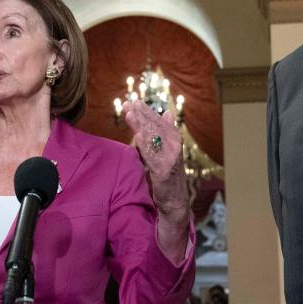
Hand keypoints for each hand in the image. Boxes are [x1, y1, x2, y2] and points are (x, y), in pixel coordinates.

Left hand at [122, 100, 189, 260]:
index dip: (146, 111)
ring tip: (129, 114)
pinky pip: (153, 156)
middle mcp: (174, 147)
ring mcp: (170, 159)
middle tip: (128, 103)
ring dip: (141, 125)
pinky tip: (136, 137)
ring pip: (154, 138)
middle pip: (155, 127)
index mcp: (173, 140)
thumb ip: (164, 133)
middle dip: (141, 114)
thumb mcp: (165, 151)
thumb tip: (167, 112)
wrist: (175, 202)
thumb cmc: (168, 175)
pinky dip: (145, 146)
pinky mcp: (165, 171)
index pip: (159, 121)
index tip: (133, 101)